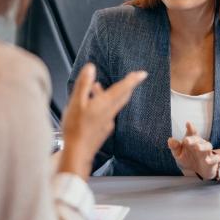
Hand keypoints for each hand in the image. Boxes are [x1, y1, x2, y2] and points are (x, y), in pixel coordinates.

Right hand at [58, 63, 146, 178]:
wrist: (78, 152)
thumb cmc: (75, 128)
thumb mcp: (76, 102)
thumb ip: (84, 84)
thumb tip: (91, 67)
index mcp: (105, 104)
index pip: (123, 88)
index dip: (133, 80)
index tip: (143, 74)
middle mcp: (110, 112)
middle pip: (123, 96)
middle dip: (127, 86)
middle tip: (131, 78)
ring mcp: (108, 122)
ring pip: (114, 104)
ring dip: (110, 94)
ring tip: (97, 87)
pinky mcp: (104, 130)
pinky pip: (108, 112)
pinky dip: (104, 104)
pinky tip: (93, 106)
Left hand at [167, 122, 219, 179]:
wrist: (200, 170)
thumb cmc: (189, 158)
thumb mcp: (179, 154)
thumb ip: (175, 147)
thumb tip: (170, 140)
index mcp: (192, 141)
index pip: (191, 133)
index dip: (190, 128)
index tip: (188, 123)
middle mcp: (200, 144)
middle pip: (198, 139)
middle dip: (192, 139)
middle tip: (186, 140)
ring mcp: (207, 152)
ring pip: (207, 147)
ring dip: (202, 147)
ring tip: (197, 147)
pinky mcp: (213, 161)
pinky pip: (214, 159)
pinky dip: (212, 159)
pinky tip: (207, 161)